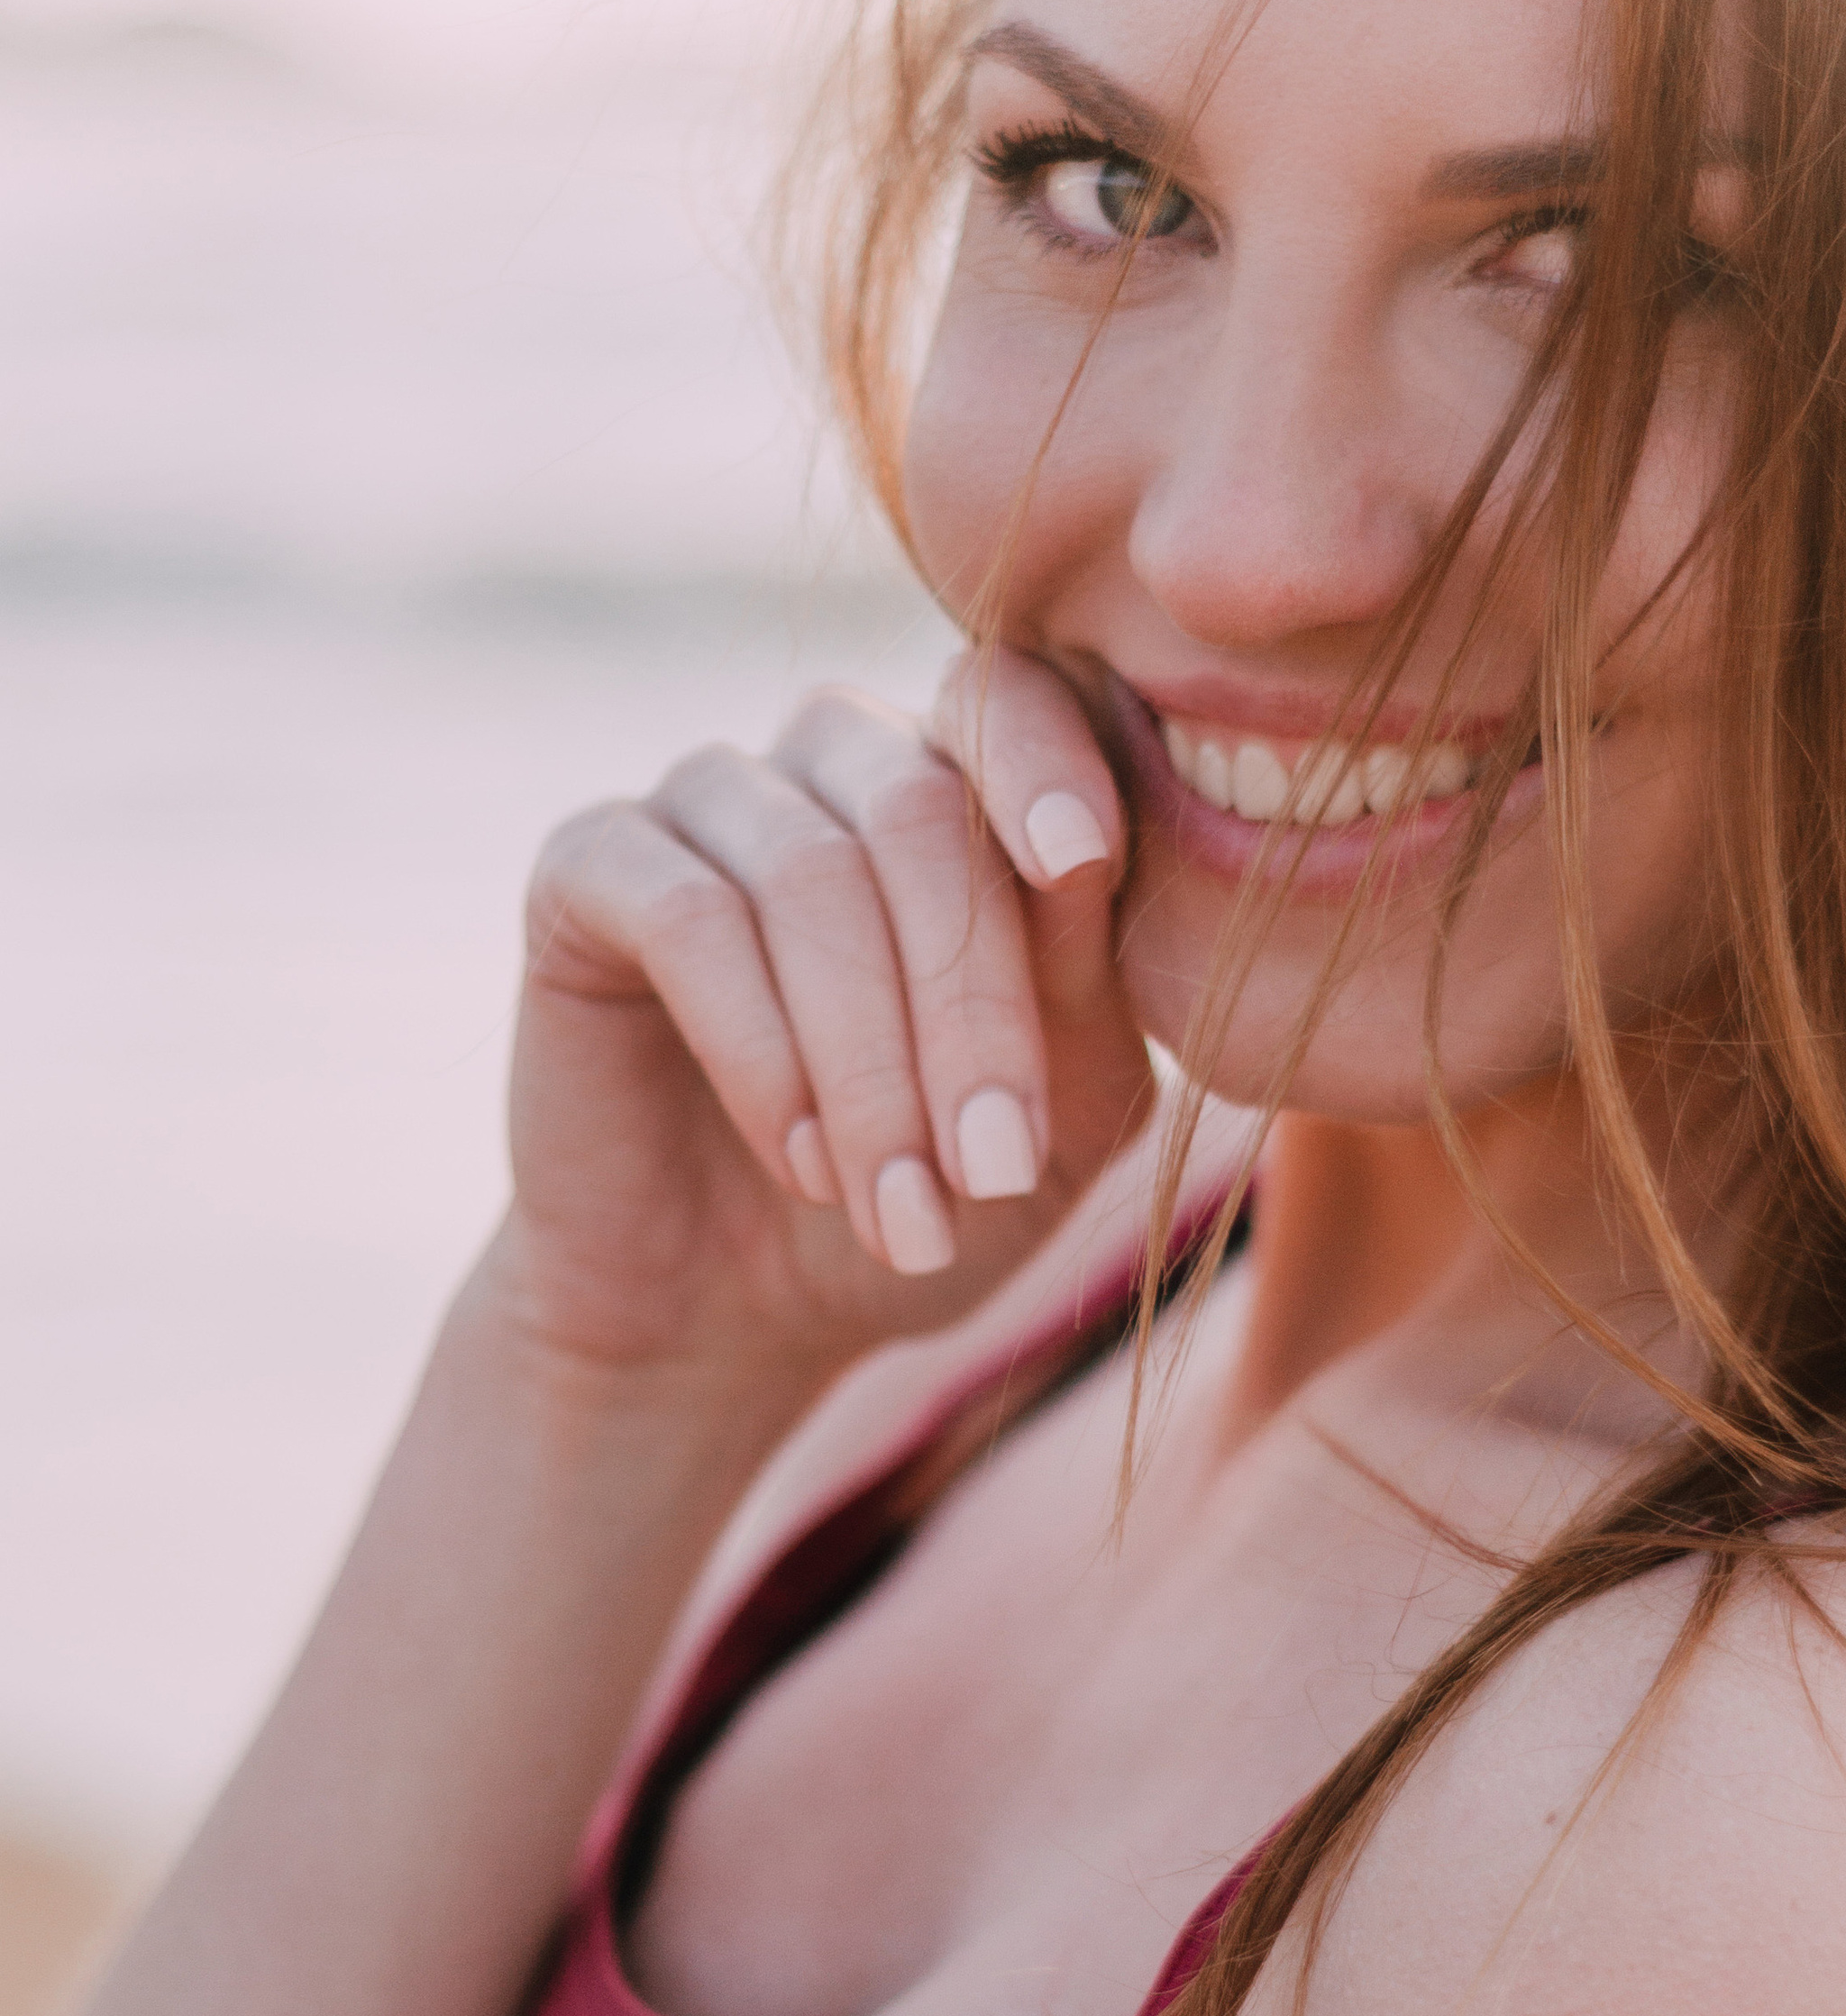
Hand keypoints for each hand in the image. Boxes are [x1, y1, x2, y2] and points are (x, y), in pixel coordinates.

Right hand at [488, 648, 1153, 1388]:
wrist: (737, 1311)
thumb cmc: (923, 1201)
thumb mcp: (1048, 1124)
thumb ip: (1086, 994)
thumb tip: (1084, 865)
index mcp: (968, 788)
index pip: (1013, 704)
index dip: (1045, 765)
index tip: (1084, 858)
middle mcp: (836, 762)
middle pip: (919, 808)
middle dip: (971, 1008)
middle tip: (993, 1174)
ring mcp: (709, 803)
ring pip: (809, 875)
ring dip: (871, 1067)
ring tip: (900, 1212)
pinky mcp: (589, 869)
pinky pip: (688, 919)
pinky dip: (762, 1052)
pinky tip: (804, 1163)